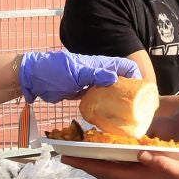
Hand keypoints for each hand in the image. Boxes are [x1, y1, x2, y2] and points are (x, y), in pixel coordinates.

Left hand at [16, 51, 139, 102]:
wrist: (35, 79)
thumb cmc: (55, 71)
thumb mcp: (76, 72)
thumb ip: (96, 74)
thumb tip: (115, 78)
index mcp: (99, 64)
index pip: (124, 65)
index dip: (135, 75)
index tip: (142, 90)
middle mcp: (97, 72)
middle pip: (119, 79)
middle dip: (129, 89)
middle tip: (138, 106)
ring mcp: (90, 83)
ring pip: (109, 90)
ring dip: (118, 99)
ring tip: (127, 112)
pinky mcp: (82, 93)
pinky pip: (98, 99)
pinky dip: (105, 105)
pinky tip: (109, 115)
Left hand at [64, 149, 178, 178]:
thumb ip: (162, 163)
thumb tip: (142, 155)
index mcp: (140, 177)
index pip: (106, 170)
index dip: (85, 164)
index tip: (66, 157)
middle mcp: (138, 177)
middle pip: (104, 170)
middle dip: (84, 162)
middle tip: (65, 151)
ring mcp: (144, 175)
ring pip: (113, 168)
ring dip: (97, 160)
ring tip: (83, 149)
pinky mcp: (151, 170)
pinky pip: (126, 164)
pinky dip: (114, 157)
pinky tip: (112, 150)